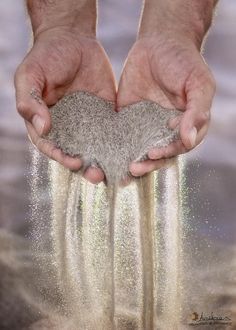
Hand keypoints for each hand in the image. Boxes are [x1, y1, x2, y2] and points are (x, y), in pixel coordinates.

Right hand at [15, 28, 115, 183]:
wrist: (72, 39)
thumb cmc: (45, 56)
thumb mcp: (30, 75)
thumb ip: (30, 100)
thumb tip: (41, 127)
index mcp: (46, 124)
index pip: (51, 147)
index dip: (61, 157)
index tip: (73, 162)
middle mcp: (67, 129)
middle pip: (76, 154)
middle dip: (86, 168)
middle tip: (98, 176)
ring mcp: (88, 124)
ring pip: (96, 148)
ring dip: (106, 162)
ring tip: (116, 172)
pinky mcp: (106, 116)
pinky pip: (114, 132)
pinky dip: (121, 144)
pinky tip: (131, 152)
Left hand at [117, 35, 215, 176]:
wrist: (160, 42)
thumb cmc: (185, 62)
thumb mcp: (198, 83)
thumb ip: (197, 111)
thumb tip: (189, 139)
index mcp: (185, 126)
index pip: (177, 148)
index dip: (166, 153)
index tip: (153, 152)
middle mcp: (164, 131)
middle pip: (156, 156)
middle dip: (146, 165)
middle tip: (133, 169)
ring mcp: (144, 127)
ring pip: (137, 151)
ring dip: (129, 163)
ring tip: (118, 173)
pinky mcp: (126, 120)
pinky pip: (120, 136)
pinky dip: (113, 148)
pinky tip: (104, 156)